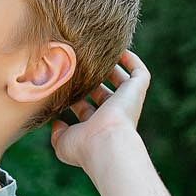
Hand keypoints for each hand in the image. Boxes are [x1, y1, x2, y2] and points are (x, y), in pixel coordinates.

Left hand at [49, 50, 149, 168]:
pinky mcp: (136, 90)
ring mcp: (126, 102)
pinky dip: (131, 60)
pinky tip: (119, 49)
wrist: (105, 143)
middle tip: (75, 64)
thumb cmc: (84, 146)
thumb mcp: (63, 142)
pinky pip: (139, 72)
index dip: (74, 96)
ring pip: (121, 81)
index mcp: (96, 125)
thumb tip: (56, 122)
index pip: (86, 109)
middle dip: (90, 80)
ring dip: (111, 68)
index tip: (61, 82)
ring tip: (96, 51)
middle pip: (103, 93)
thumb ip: (57, 133)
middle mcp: (112, 113)